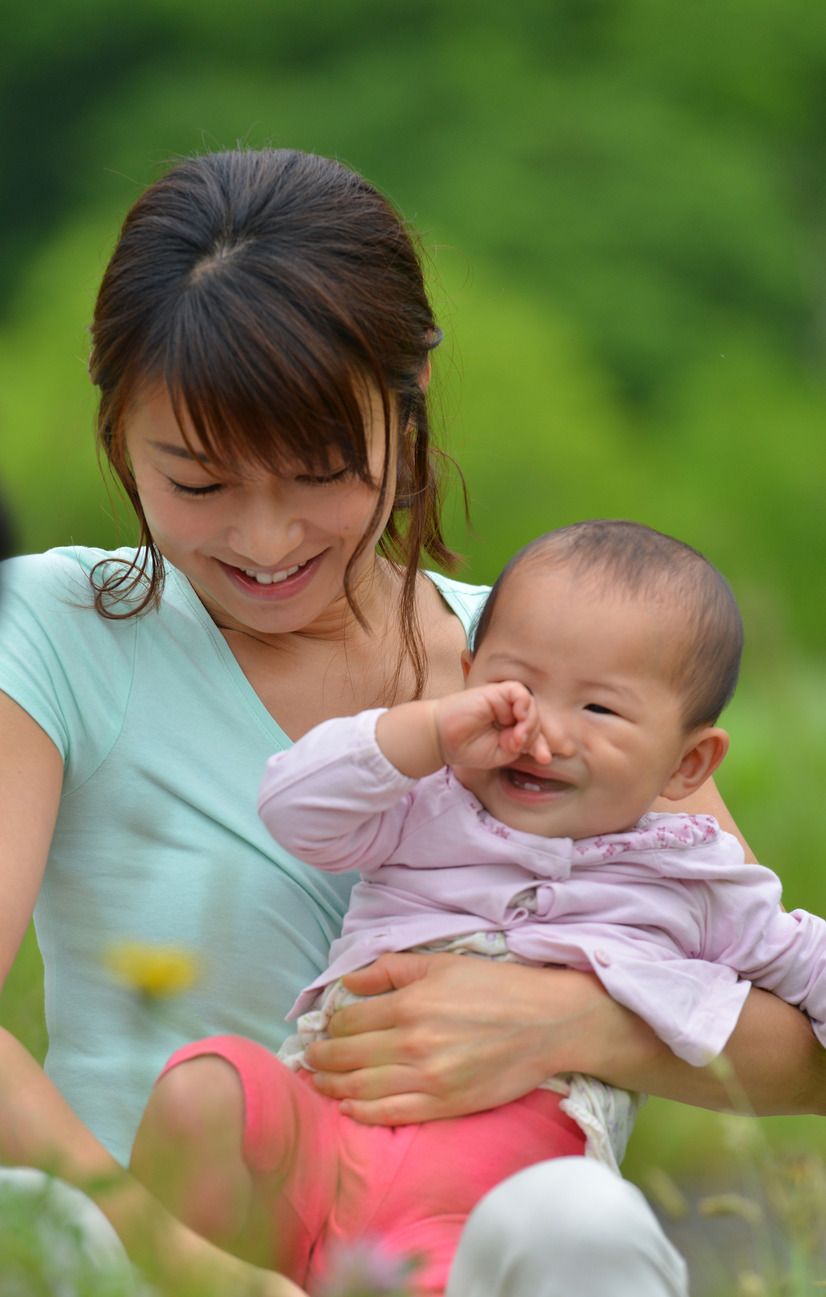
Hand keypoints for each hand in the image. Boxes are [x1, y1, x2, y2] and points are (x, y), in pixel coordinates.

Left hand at [302, 952, 657, 1124]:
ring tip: (316, 1081)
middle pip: (349, 1056)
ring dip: (332, 1085)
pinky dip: (362, 1111)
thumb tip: (349, 980)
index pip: (351, 1020)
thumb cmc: (496, 987)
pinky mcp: (445, 1104)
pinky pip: (392, 1113)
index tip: (323, 1026)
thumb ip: (392, 970)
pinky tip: (347, 1106)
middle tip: (307, 1057)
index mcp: (410, 1005)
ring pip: (362, 1088)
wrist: (548, 1022)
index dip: (331, 1023)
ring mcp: (428, 1079)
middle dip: (321, 1056)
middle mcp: (413, 1044)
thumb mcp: (441, 964)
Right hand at [435, 682, 550, 769]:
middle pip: (535, 719)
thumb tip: (537, 742)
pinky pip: (518, 691)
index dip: (542, 744)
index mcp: (511, 727)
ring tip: (518, 736)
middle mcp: (509, 712)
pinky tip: (518, 715)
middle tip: (519, 746)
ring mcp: (502, 702)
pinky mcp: (494, 692)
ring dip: (529, 722)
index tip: (544, 758)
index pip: (535, 732)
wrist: (442, 739)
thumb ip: (520, 745)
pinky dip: (523, 703)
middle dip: (533, 735)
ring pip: (530, 705)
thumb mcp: (501, 753)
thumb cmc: (468, 747)